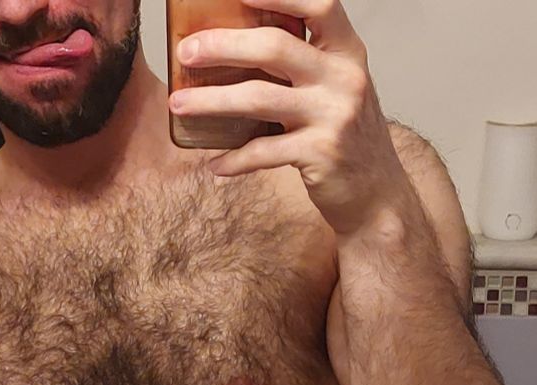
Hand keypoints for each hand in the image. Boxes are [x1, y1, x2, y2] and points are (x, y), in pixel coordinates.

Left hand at [168, 0, 412, 235]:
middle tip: (185, 53)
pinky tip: (214, 165)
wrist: (377, 195)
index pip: (318, 4)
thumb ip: (303, 66)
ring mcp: (333, 115)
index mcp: (347, 52)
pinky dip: (233, 160)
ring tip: (177, 104)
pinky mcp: (320, 154)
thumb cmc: (344, 139)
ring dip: (211, 101)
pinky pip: (263, 151)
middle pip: (274, 46)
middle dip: (222, 46)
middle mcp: (344, 77)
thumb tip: (236, 47)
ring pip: (259, 98)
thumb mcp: (334, 90)